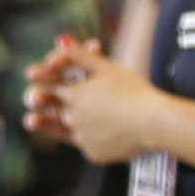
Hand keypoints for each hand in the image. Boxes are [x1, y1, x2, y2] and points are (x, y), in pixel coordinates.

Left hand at [23, 36, 157, 164]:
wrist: (154, 123)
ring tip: (83, 118)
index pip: (51, 87)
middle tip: (52, 102)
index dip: (46, 80)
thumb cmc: (134, 91)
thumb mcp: (106, 68)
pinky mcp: (94, 155)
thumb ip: (80, 55)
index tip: (40, 78)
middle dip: (53, 106)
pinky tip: (107, 132)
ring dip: (69, 124)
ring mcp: (82, 139)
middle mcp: (72, 119)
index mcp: (73, 96)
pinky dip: (92, 140)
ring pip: (69, 131)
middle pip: (57, 111)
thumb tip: (60, 40)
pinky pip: (87, 146)